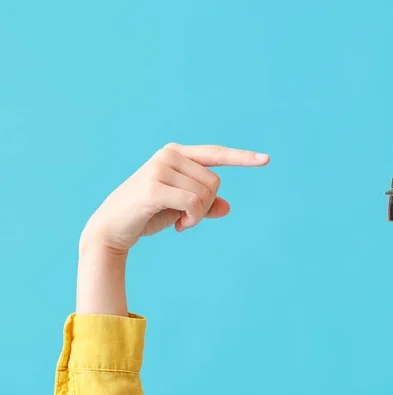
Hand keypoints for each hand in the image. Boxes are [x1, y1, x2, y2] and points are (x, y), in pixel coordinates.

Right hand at [77, 143, 269, 315]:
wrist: (111, 229)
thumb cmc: (147, 215)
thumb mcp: (180, 208)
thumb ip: (204, 204)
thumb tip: (226, 207)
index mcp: (176, 153)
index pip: (216, 153)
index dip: (242, 157)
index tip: (266, 159)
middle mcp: (169, 154)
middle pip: (215, 182)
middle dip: (206, 205)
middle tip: (187, 218)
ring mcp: (160, 168)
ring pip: (206, 194)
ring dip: (198, 215)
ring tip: (180, 220)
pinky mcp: (154, 187)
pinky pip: (194, 203)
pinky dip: (192, 219)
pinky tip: (179, 227)